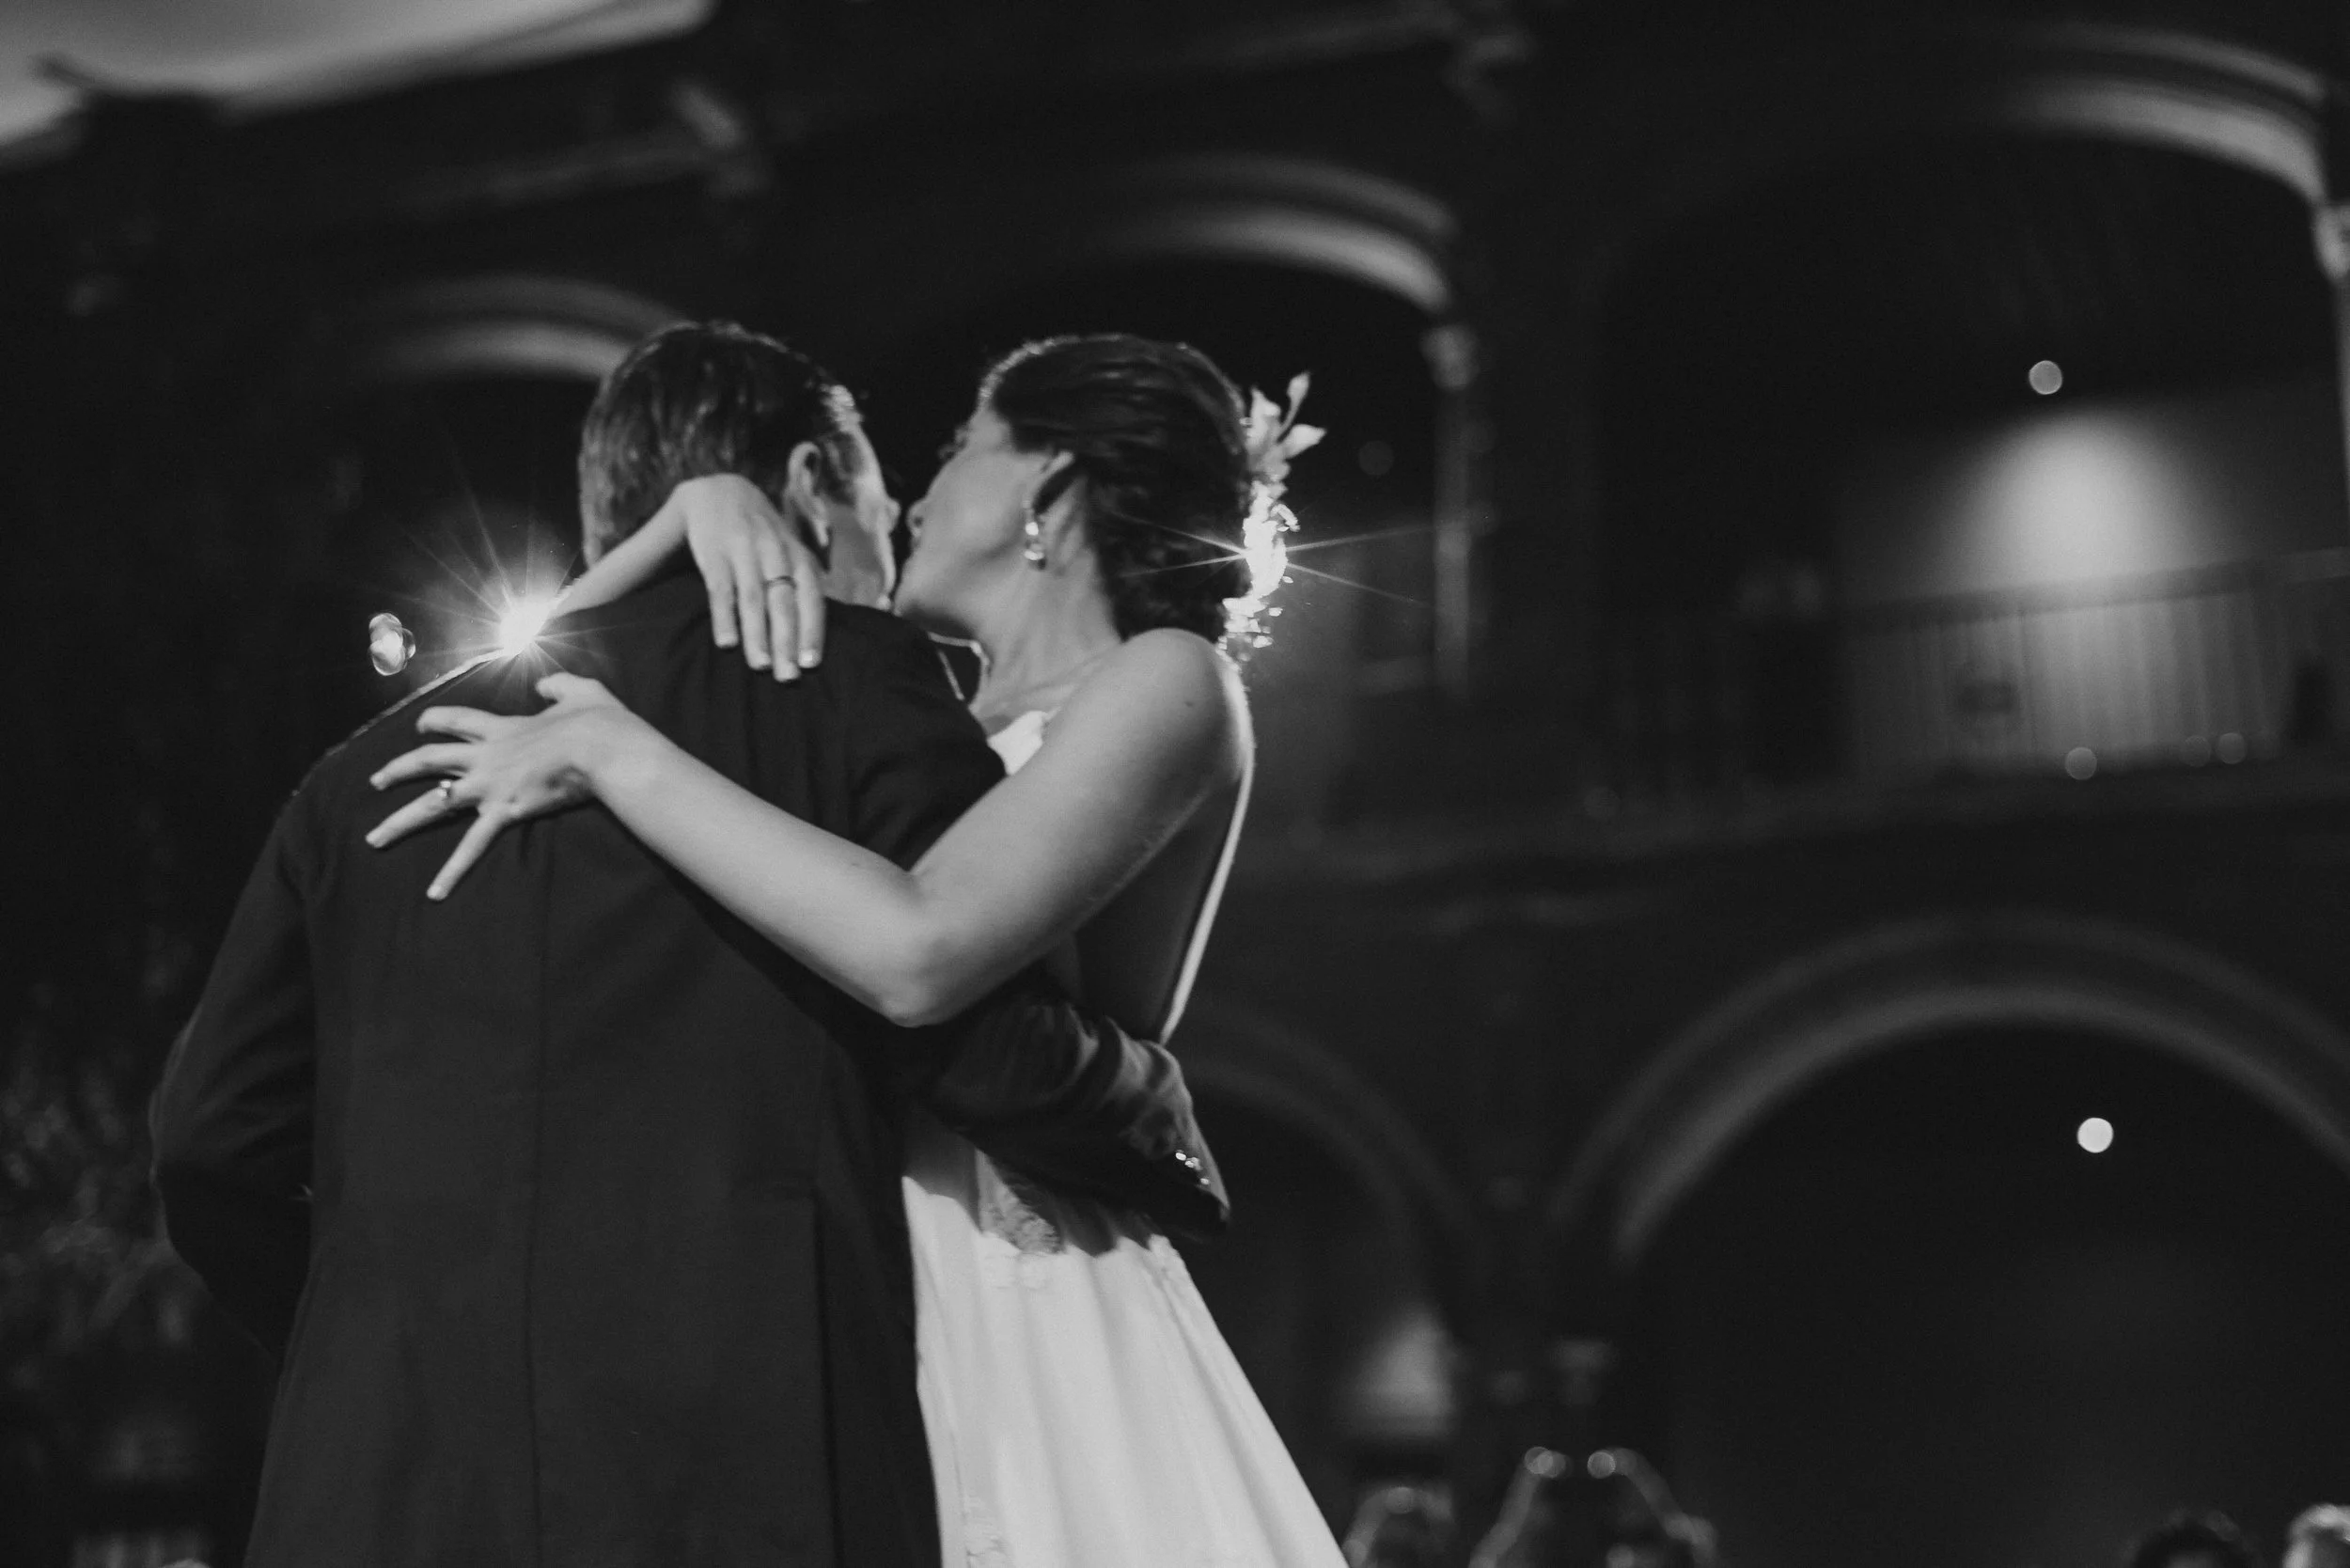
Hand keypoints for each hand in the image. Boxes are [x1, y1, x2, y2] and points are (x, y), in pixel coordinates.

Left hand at [365, 673, 643, 898]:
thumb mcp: (580, 690)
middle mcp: (486, 756)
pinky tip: (434, 893)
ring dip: (400, 822)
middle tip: (374, 781)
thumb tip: (543, 688)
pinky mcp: (505, 812)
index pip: (457, 720)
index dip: (435, 721)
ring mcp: (490, 786)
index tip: (420, 726)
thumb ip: (557, 687)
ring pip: (433, 804)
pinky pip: (472, 846)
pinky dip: (452, 871)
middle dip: (397, 770)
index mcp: (503, 728)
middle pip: (428, 759)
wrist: (603, 749)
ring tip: (374, 838)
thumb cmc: (598, 722)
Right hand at [661, 474, 827, 678]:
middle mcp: (774, 553)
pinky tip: (726, 644)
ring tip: (760, 666)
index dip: (812, 630)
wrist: (721, 491)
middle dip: (787, 641)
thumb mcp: (789, 552)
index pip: (811, 597)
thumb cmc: (763, 537)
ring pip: (754, 599)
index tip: (811, 664)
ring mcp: (744, 552)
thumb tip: (818, 636)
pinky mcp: (714, 554)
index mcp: (797, 556)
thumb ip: (803, 586)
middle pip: (784, 603)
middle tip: (788, 677)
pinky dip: (724, 617)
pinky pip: (721, 590)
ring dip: (757, 635)